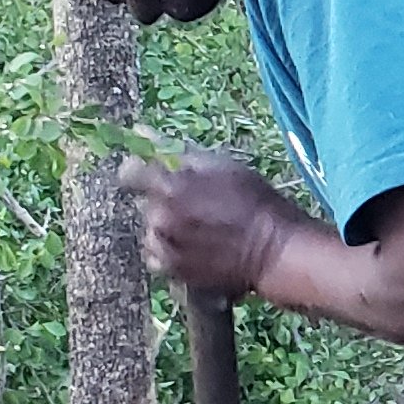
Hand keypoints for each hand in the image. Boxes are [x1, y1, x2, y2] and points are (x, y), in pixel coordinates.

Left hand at [120, 151, 307, 296]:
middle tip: (197, 204)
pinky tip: (192, 247)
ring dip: (167, 226)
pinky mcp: (172, 272)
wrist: (273, 251)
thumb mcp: (223, 166)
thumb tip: (141, 131)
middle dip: (165, 201)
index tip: (157, 173)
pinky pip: (157, 256)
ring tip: (198, 228)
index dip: (142, 170)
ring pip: (151, 230)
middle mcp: (160, 218)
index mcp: (170, 188)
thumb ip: (179, 152)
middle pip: (147, 203)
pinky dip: (169, 250)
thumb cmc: (254, 202)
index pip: (130, 173)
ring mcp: (164, 247)